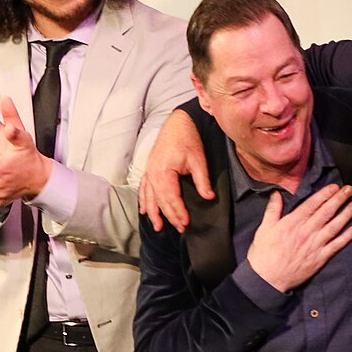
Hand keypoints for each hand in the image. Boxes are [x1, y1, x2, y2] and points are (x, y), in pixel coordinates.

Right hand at [140, 109, 210, 231]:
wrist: (178, 123)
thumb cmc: (188, 139)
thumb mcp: (198, 159)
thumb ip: (202, 180)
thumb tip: (208, 197)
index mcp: (164, 172)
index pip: (171, 198)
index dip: (178, 212)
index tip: (186, 223)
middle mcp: (153, 173)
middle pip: (160, 200)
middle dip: (169, 216)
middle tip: (180, 229)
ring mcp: (149, 171)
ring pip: (149, 197)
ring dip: (153, 213)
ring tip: (158, 227)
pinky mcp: (149, 169)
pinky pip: (143, 189)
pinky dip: (143, 200)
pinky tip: (144, 210)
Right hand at [245, 185, 351, 291]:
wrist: (267, 279)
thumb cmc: (264, 255)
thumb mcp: (264, 229)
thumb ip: (272, 210)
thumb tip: (276, 194)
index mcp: (292, 223)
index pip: (312, 204)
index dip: (325, 194)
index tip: (334, 187)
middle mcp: (306, 232)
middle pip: (326, 212)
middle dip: (339, 199)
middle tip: (349, 190)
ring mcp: (315, 245)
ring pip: (334, 226)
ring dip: (346, 214)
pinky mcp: (319, 258)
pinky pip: (336, 245)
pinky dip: (346, 237)